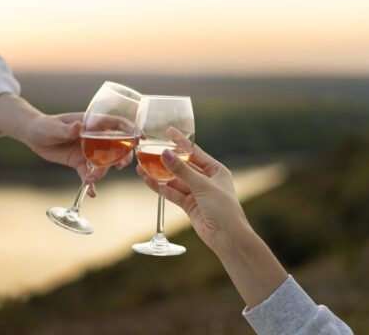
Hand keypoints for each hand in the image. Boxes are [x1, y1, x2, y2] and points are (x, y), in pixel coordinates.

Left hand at [24, 113, 133, 196]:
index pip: (116, 124)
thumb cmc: (44, 125)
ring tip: (91, 181)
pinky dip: (90, 183)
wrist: (32, 136)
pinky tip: (91, 193)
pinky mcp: (79, 162)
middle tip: (121, 165)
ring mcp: (88, 151)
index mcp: (92, 123)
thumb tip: (79, 127)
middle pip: (116, 146)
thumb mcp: (54, 127)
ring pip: (104, 163)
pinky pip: (89, 174)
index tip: (140, 137)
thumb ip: (68, 129)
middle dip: (123, 156)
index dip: (130, 129)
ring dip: (102, 173)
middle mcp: (94, 137)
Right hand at [135, 128, 247, 253]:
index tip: (168, 131)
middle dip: (165, 160)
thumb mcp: (202, 186)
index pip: (195, 152)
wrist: (227, 237)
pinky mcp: (189, 205)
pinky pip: (172, 193)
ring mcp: (197, 193)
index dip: (181, 142)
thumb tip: (165, 153)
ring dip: (159, 175)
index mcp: (216, 170)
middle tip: (148, 151)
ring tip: (141, 167)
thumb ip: (182, 171)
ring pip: (174, 181)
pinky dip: (160, 188)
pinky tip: (148, 181)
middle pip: (182, 167)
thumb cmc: (223, 208)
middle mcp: (206, 180)